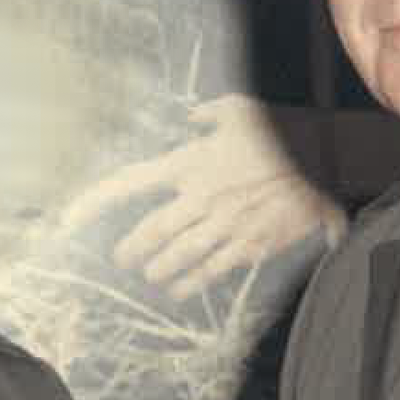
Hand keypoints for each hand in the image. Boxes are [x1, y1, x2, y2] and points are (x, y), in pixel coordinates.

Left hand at [59, 96, 342, 298]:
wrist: (331, 159)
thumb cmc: (285, 131)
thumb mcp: (241, 109)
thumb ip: (208, 114)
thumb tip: (189, 114)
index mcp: (190, 162)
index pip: (129, 184)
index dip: (94, 203)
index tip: (68, 220)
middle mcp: (201, 198)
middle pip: (151, 232)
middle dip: (131, 250)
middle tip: (122, 259)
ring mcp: (225, 225)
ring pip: (177, 257)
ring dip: (158, 270)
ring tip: (149, 275)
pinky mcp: (250, 244)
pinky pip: (211, 270)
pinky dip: (190, 283)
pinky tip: (177, 290)